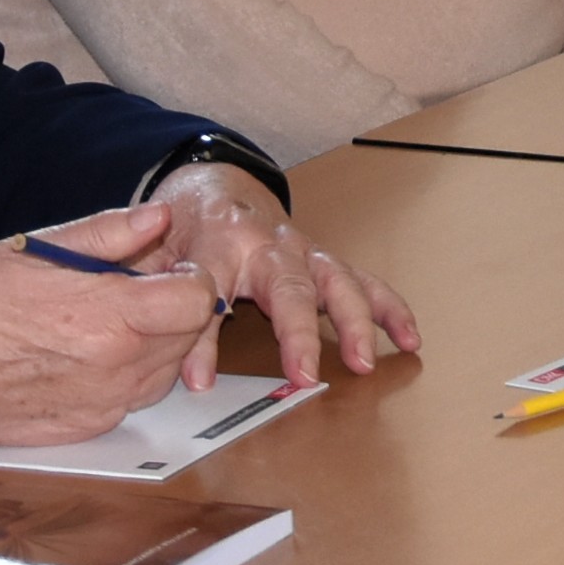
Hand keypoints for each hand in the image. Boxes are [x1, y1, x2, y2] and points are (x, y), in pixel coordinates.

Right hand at [0, 201, 216, 463]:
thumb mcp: (39, 247)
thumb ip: (109, 233)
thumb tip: (159, 217)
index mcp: (110, 315)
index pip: (197, 300)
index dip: (190, 276)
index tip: (168, 266)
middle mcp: (116, 366)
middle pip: (189, 336)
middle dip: (176, 307)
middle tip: (138, 287)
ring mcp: (105, 403)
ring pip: (167, 370)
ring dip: (157, 342)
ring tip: (110, 319)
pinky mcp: (88, 426)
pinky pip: (135, 397)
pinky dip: (130, 373)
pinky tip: (92, 352)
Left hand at [136, 163, 423, 387]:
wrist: (214, 185)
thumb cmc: (187, 226)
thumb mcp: (155, 260)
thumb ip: (163, 303)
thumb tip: (187, 373)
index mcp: (220, 240)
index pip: (211, 290)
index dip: (203, 338)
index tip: (200, 379)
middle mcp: (269, 243)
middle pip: (290, 286)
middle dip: (299, 331)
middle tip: (304, 375)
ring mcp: (304, 250)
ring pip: (337, 281)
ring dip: (355, 322)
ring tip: (364, 362)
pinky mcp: (325, 261)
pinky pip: (363, 281)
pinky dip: (388, 307)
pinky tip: (408, 336)